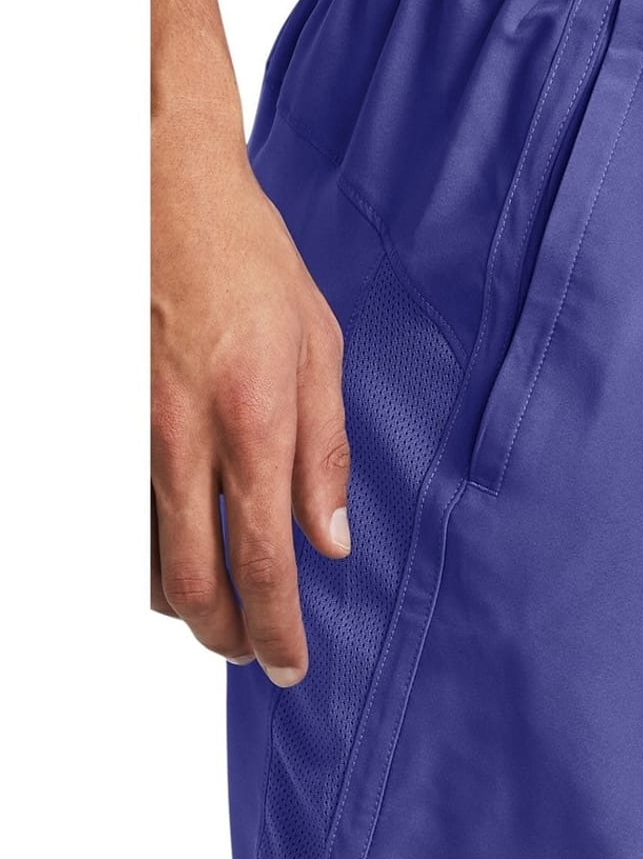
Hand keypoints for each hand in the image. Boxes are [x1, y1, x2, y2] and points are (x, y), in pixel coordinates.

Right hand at [151, 125, 349, 685]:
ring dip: (184, 602)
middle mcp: (183, 437)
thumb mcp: (319, 350)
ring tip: (226, 611)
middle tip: (254, 653)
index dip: (277, 626)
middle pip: (191, 581)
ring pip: (142, 559)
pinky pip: (118, 516)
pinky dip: (146, 554)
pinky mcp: (97, 421)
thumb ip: (324, 453)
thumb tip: (330, 541)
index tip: (290, 666)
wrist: (161, 191)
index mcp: (253, 420)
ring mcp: (128, 431)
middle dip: (225, 635)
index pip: (262, 559)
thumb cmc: (250, 263)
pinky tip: (176, 557)